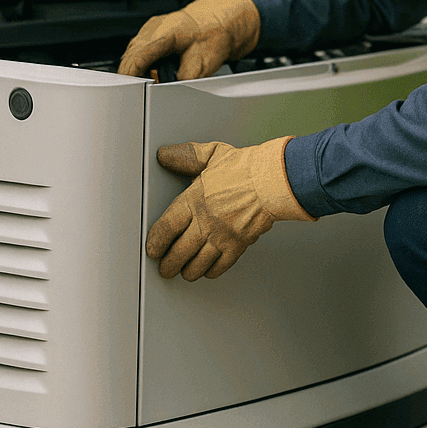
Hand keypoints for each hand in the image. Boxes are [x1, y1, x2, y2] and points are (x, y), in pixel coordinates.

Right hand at [118, 0, 260, 80]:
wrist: (223, 20)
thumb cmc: (215, 35)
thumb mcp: (202, 64)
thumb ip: (182, 79)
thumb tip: (169, 90)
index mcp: (165, 32)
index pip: (138, 56)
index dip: (130, 75)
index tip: (129, 89)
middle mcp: (155, 27)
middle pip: (131, 53)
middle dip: (131, 73)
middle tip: (135, 91)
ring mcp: (153, 27)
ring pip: (133, 50)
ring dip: (135, 67)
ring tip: (142, 82)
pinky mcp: (154, 30)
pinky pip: (140, 47)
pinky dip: (141, 60)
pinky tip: (149, 70)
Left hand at [147, 137, 315, 280]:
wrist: (273, 181)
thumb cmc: (246, 168)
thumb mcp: (211, 154)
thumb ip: (186, 157)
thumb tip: (165, 155)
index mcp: (194, 199)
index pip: (166, 227)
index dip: (156, 241)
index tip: (152, 248)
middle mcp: (205, 222)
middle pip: (179, 251)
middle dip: (169, 263)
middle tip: (165, 268)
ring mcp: (222, 236)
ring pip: (198, 263)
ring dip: (188, 271)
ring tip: (183, 272)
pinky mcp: (239, 245)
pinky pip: (221, 265)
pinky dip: (211, 271)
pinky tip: (207, 271)